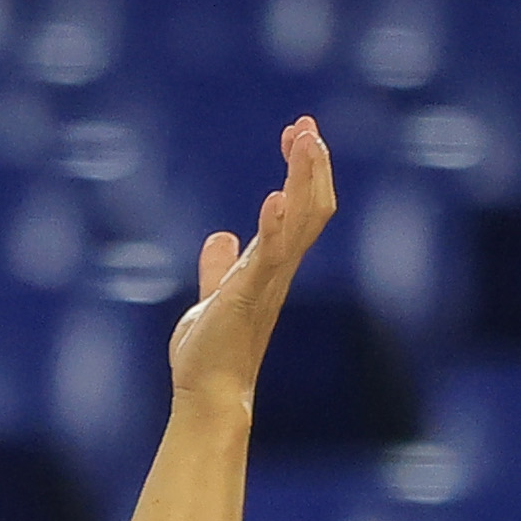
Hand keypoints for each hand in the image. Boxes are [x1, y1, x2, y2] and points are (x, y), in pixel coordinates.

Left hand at [167, 118, 335, 412]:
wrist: (208, 395)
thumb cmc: (211, 354)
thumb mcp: (214, 295)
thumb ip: (219, 267)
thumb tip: (220, 238)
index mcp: (272, 265)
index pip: (299, 209)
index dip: (302, 170)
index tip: (298, 133)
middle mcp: (279, 270)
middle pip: (311, 208)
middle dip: (312, 165)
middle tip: (307, 125)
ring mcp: (267, 282)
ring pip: (300, 223)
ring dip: (304, 180)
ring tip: (306, 140)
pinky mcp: (247, 296)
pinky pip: (269, 257)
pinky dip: (276, 226)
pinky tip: (277, 196)